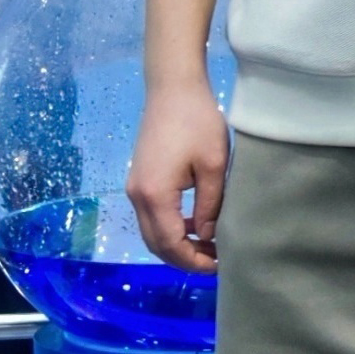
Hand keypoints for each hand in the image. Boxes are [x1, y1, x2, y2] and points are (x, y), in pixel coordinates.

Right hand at [126, 85, 231, 272]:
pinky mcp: (139, 179)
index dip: (193, 260)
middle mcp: (137, 196)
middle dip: (184, 257)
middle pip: (156, 243)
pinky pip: (152, 215)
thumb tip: (208, 236)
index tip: (219, 265)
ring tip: (210, 244)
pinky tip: (196, 222)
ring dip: (177, 243)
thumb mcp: (213, 165)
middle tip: (216, 260)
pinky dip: (171, 226)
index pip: (171, 243)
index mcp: (154, 195)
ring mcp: (134, 187)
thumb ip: (210, 205)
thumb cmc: (197, 121)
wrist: (172, 88)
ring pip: (152, 231)